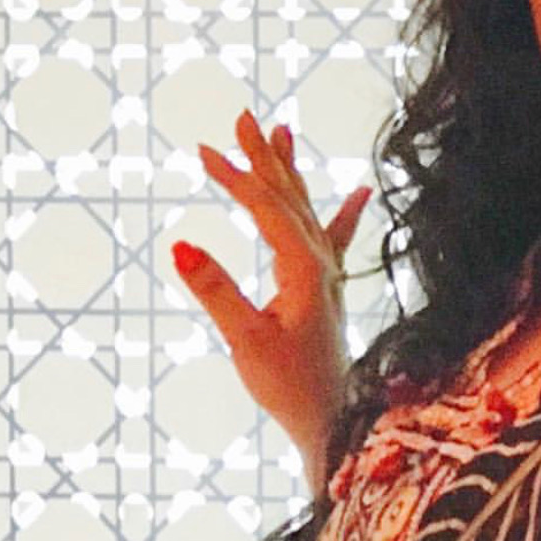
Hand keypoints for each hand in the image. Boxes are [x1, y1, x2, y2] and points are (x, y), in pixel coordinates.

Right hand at [172, 109, 372, 451]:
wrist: (333, 424)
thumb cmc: (290, 388)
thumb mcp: (245, 341)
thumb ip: (215, 292)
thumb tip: (180, 244)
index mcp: (304, 270)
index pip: (264, 208)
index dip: (234, 177)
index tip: (201, 150)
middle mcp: (322, 265)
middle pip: (288, 197)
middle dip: (263, 156)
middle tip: (242, 116)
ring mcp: (327, 278)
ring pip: (306, 210)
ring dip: (290, 172)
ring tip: (281, 133)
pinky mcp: (327, 294)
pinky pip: (335, 239)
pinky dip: (343, 213)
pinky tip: (360, 194)